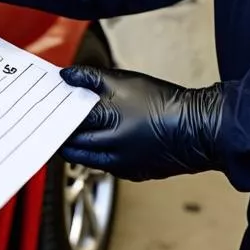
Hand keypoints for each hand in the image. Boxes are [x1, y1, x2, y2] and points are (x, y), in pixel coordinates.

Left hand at [60, 64, 224, 181]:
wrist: (200, 129)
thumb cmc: (165, 102)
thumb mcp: (123, 80)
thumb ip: (90, 78)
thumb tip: (66, 75)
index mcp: (104, 122)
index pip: (67, 122)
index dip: (56, 116)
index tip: (49, 110)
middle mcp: (109, 148)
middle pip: (72, 146)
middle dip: (63, 135)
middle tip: (58, 123)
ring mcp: (121, 164)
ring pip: (87, 160)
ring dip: (80, 148)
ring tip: (79, 132)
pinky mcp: (134, 173)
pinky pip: (107, 167)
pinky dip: (100, 156)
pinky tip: (105, 142)